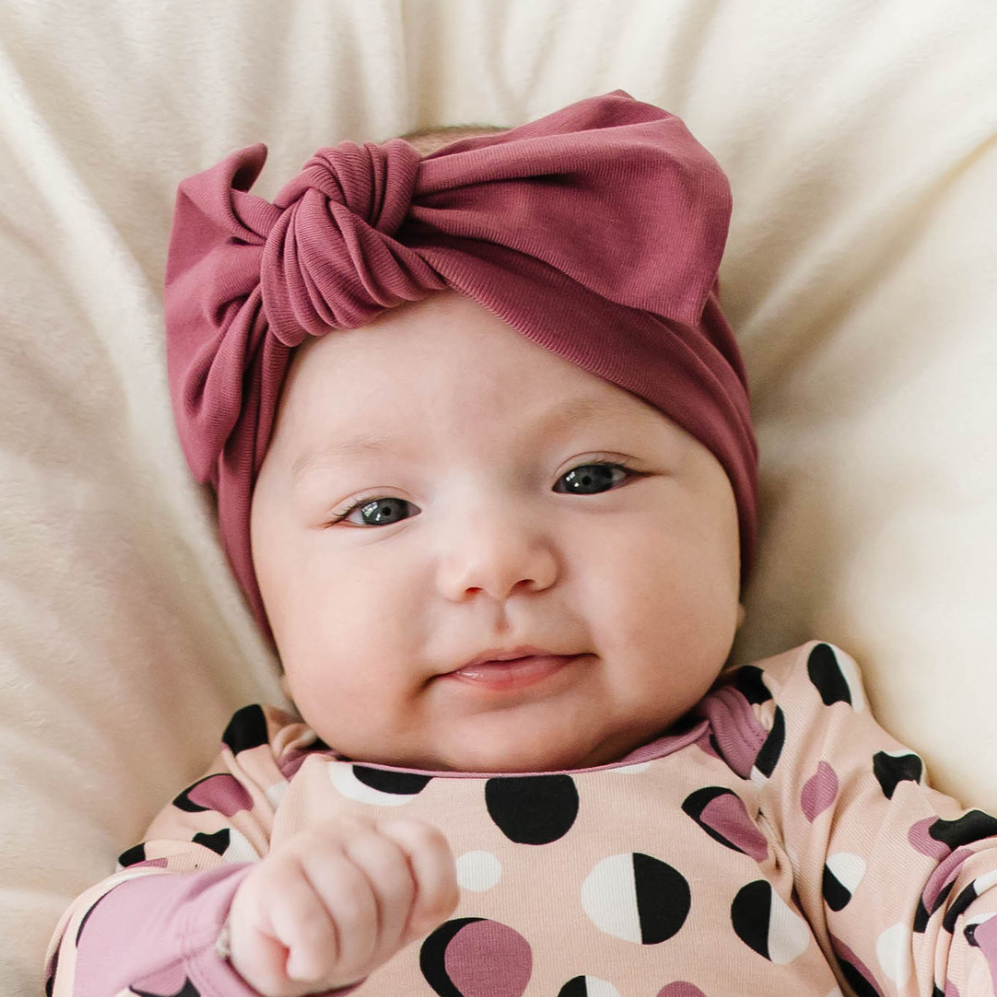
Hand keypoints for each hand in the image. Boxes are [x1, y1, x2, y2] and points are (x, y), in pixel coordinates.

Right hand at [227, 815, 458, 996]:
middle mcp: (349, 829)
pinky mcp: (273, 876)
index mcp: (384, 833)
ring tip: (328, 959)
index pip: (427, 842)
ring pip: (354, 905)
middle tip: (357, 953)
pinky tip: (301, 962)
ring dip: (347, 954)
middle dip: (383, 936)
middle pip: (393, 881)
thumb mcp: (390, 921)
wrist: (269, 949)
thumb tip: (427, 910)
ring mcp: (309, 845)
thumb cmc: (339, 932)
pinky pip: (312, 928)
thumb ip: (422, 904)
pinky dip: (314, 962)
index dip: (433, 891)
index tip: (416, 925)